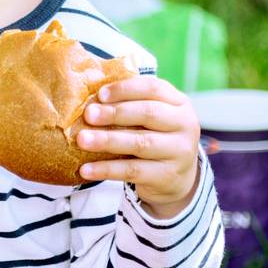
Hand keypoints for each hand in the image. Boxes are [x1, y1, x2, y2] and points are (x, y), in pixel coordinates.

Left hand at [74, 75, 200, 216]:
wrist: (177, 178)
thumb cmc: (156, 138)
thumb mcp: (152, 119)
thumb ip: (130, 106)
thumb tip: (91, 100)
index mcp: (179, 103)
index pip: (154, 89)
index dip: (126, 89)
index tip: (100, 94)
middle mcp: (185, 125)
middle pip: (148, 113)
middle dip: (115, 113)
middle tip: (88, 115)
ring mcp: (179, 151)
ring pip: (140, 143)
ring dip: (107, 141)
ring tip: (82, 140)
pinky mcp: (167, 175)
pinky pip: (132, 171)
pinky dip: (107, 169)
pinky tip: (86, 169)